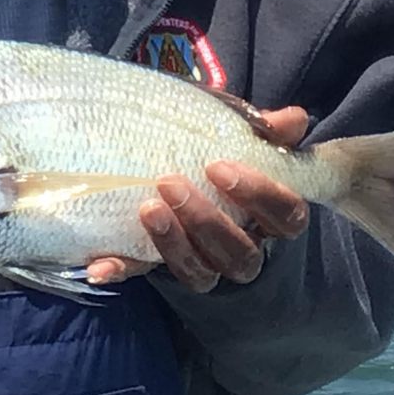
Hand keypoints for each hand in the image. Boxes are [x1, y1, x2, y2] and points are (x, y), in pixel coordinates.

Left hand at [86, 106, 311, 291]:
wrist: (195, 184)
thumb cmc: (228, 162)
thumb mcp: (245, 142)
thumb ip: (267, 132)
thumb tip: (293, 119)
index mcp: (272, 218)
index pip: (286, 216)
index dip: (258, 196)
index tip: (219, 167)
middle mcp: (244, 249)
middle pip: (239, 253)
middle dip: (206, 221)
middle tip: (170, 182)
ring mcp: (204, 265)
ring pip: (200, 273)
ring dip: (173, 245)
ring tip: (148, 209)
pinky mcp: (162, 265)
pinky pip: (145, 275)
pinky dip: (122, 270)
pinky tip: (100, 266)